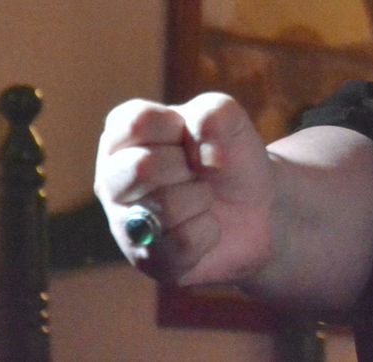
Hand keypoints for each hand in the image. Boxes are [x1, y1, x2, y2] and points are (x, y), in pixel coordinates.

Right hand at [94, 93, 273, 286]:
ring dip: (201, 198)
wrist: (260, 206)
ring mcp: (124, 223)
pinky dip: (210, 230)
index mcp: (123, 135)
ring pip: (163, 208)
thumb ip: (215, 112)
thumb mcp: (231, 121)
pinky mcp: (147, 260)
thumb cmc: (230, 157)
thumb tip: (199, 138)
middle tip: (198, 171)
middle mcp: (112, 179)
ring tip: (202, 198)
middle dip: (188, 167)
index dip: (180, 128)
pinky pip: (183, 242)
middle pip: (142, 168)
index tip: (193, 138)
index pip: (136, 122)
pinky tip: (206, 226)